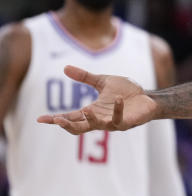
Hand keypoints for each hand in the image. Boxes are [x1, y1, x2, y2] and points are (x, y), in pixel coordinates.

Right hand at [36, 65, 157, 133]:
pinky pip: (119, 119)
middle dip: (67, 125)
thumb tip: (65, 68)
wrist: (148, 98)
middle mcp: (99, 120)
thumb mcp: (103, 82)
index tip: (40, 119)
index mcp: (92, 111)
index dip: (55, 119)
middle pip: (78, 128)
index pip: (70, 117)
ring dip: (91, 119)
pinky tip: (117, 100)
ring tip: (86, 110)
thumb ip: (85, 77)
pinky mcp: (126, 122)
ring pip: (97, 126)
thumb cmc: (126, 92)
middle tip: (56, 120)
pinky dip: (118, 109)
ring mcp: (112, 123)